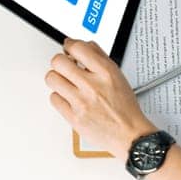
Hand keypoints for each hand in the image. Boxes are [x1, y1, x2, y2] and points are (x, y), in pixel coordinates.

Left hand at [44, 39, 157, 158]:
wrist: (129, 134)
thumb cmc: (125, 107)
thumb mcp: (118, 75)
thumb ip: (100, 57)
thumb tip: (84, 45)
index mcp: (105, 72)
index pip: (77, 47)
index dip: (69, 45)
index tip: (68, 47)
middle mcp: (92, 86)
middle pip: (58, 62)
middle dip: (60, 61)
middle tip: (64, 66)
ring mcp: (81, 102)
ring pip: (52, 78)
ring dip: (57, 78)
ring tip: (64, 82)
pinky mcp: (73, 117)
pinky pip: (54, 98)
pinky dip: (59, 97)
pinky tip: (68, 98)